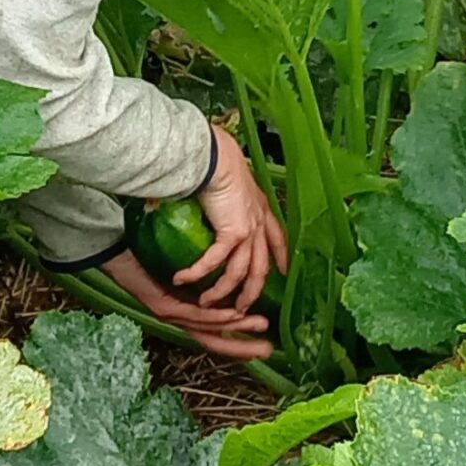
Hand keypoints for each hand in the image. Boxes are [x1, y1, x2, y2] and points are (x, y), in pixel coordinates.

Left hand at [101, 249, 274, 359]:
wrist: (114, 250)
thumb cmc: (146, 256)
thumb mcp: (181, 268)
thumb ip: (200, 277)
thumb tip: (230, 267)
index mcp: (183, 312)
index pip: (215, 333)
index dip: (239, 341)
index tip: (265, 341)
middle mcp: (177, 318)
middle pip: (213, 340)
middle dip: (241, 347)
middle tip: (268, 349)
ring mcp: (169, 315)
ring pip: (206, 328)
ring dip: (235, 328)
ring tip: (260, 324)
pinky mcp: (161, 306)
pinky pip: (192, 314)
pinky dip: (214, 316)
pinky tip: (232, 314)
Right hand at [179, 126, 290, 312]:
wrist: (216, 157)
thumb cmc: (216, 162)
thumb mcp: (225, 182)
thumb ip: (218, 197)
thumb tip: (204, 200)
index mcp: (261, 210)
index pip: (278, 239)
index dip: (281, 258)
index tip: (282, 272)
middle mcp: (258, 223)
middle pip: (261, 267)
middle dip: (252, 291)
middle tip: (241, 308)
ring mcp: (249, 230)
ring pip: (240, 273)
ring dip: (222, 290)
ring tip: (206, 303)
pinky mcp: (233, 233)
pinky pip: (216, 262)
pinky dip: (198, 272)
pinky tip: (183, 278)